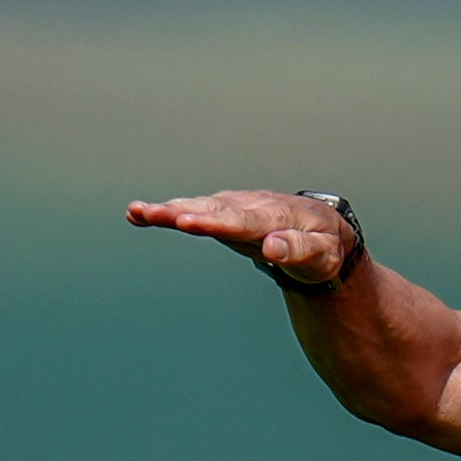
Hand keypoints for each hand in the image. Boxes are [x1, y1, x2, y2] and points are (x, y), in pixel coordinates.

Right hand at [124, 190, 356, 285]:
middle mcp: (250, 207)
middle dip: (182, 212)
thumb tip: (271, 248)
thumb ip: (297, 249)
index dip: (216, 222)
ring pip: (199, 207)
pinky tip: (138, 215)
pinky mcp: (224, 213)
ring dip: (168, 210)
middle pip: (213, 210)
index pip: (243, 221)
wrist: (322, 228)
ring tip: (137, 212)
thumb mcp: (321, 253)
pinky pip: (193, 211)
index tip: (190, 224)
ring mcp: (235, 208)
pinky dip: (167, 212)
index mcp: (275, 218)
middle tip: (153, 214)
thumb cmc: (324, 244)